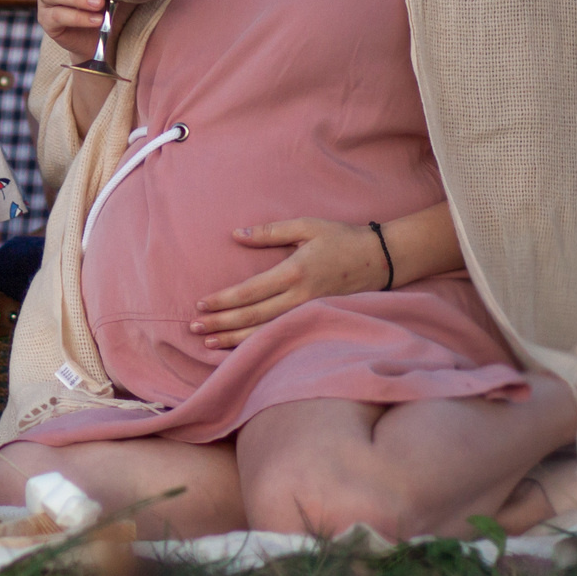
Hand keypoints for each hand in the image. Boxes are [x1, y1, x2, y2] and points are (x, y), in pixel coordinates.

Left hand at [191, 219, 390, 347]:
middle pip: (253, 317)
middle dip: (221, 324)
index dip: (223, 301)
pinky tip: (242, 349)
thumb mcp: (305, 226)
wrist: (382, 259)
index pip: (249, 293)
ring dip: (235, 340)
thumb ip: (269, 232)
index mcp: (294, 272)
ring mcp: (310, 312)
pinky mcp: (317, 320)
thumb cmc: (341, 238)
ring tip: (209, 344)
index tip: (200, 305)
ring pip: (266, 332)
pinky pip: (283, 335)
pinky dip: (259, 344)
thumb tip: (235, 235)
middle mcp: (300, 297)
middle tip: (194, 329)